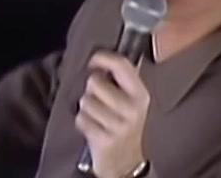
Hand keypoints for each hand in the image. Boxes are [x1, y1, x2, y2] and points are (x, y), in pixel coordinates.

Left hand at [75, 51, 149, 177]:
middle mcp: (132, 108)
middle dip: (91, 90)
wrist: (126, 161)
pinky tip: (92, 126)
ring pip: (85, 101)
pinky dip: (82, 122)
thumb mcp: (132, 101)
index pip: (121, 65)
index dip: (103, 58)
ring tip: (96, 115)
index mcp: (140, 94)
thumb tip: (101, 59)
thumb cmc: (124, 125)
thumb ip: (121, 80)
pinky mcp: (104, 139)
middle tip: (99, 99)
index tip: (94, 60)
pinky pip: (81, 119)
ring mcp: (118, 125)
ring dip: (86, 108)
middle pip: (95, 83)